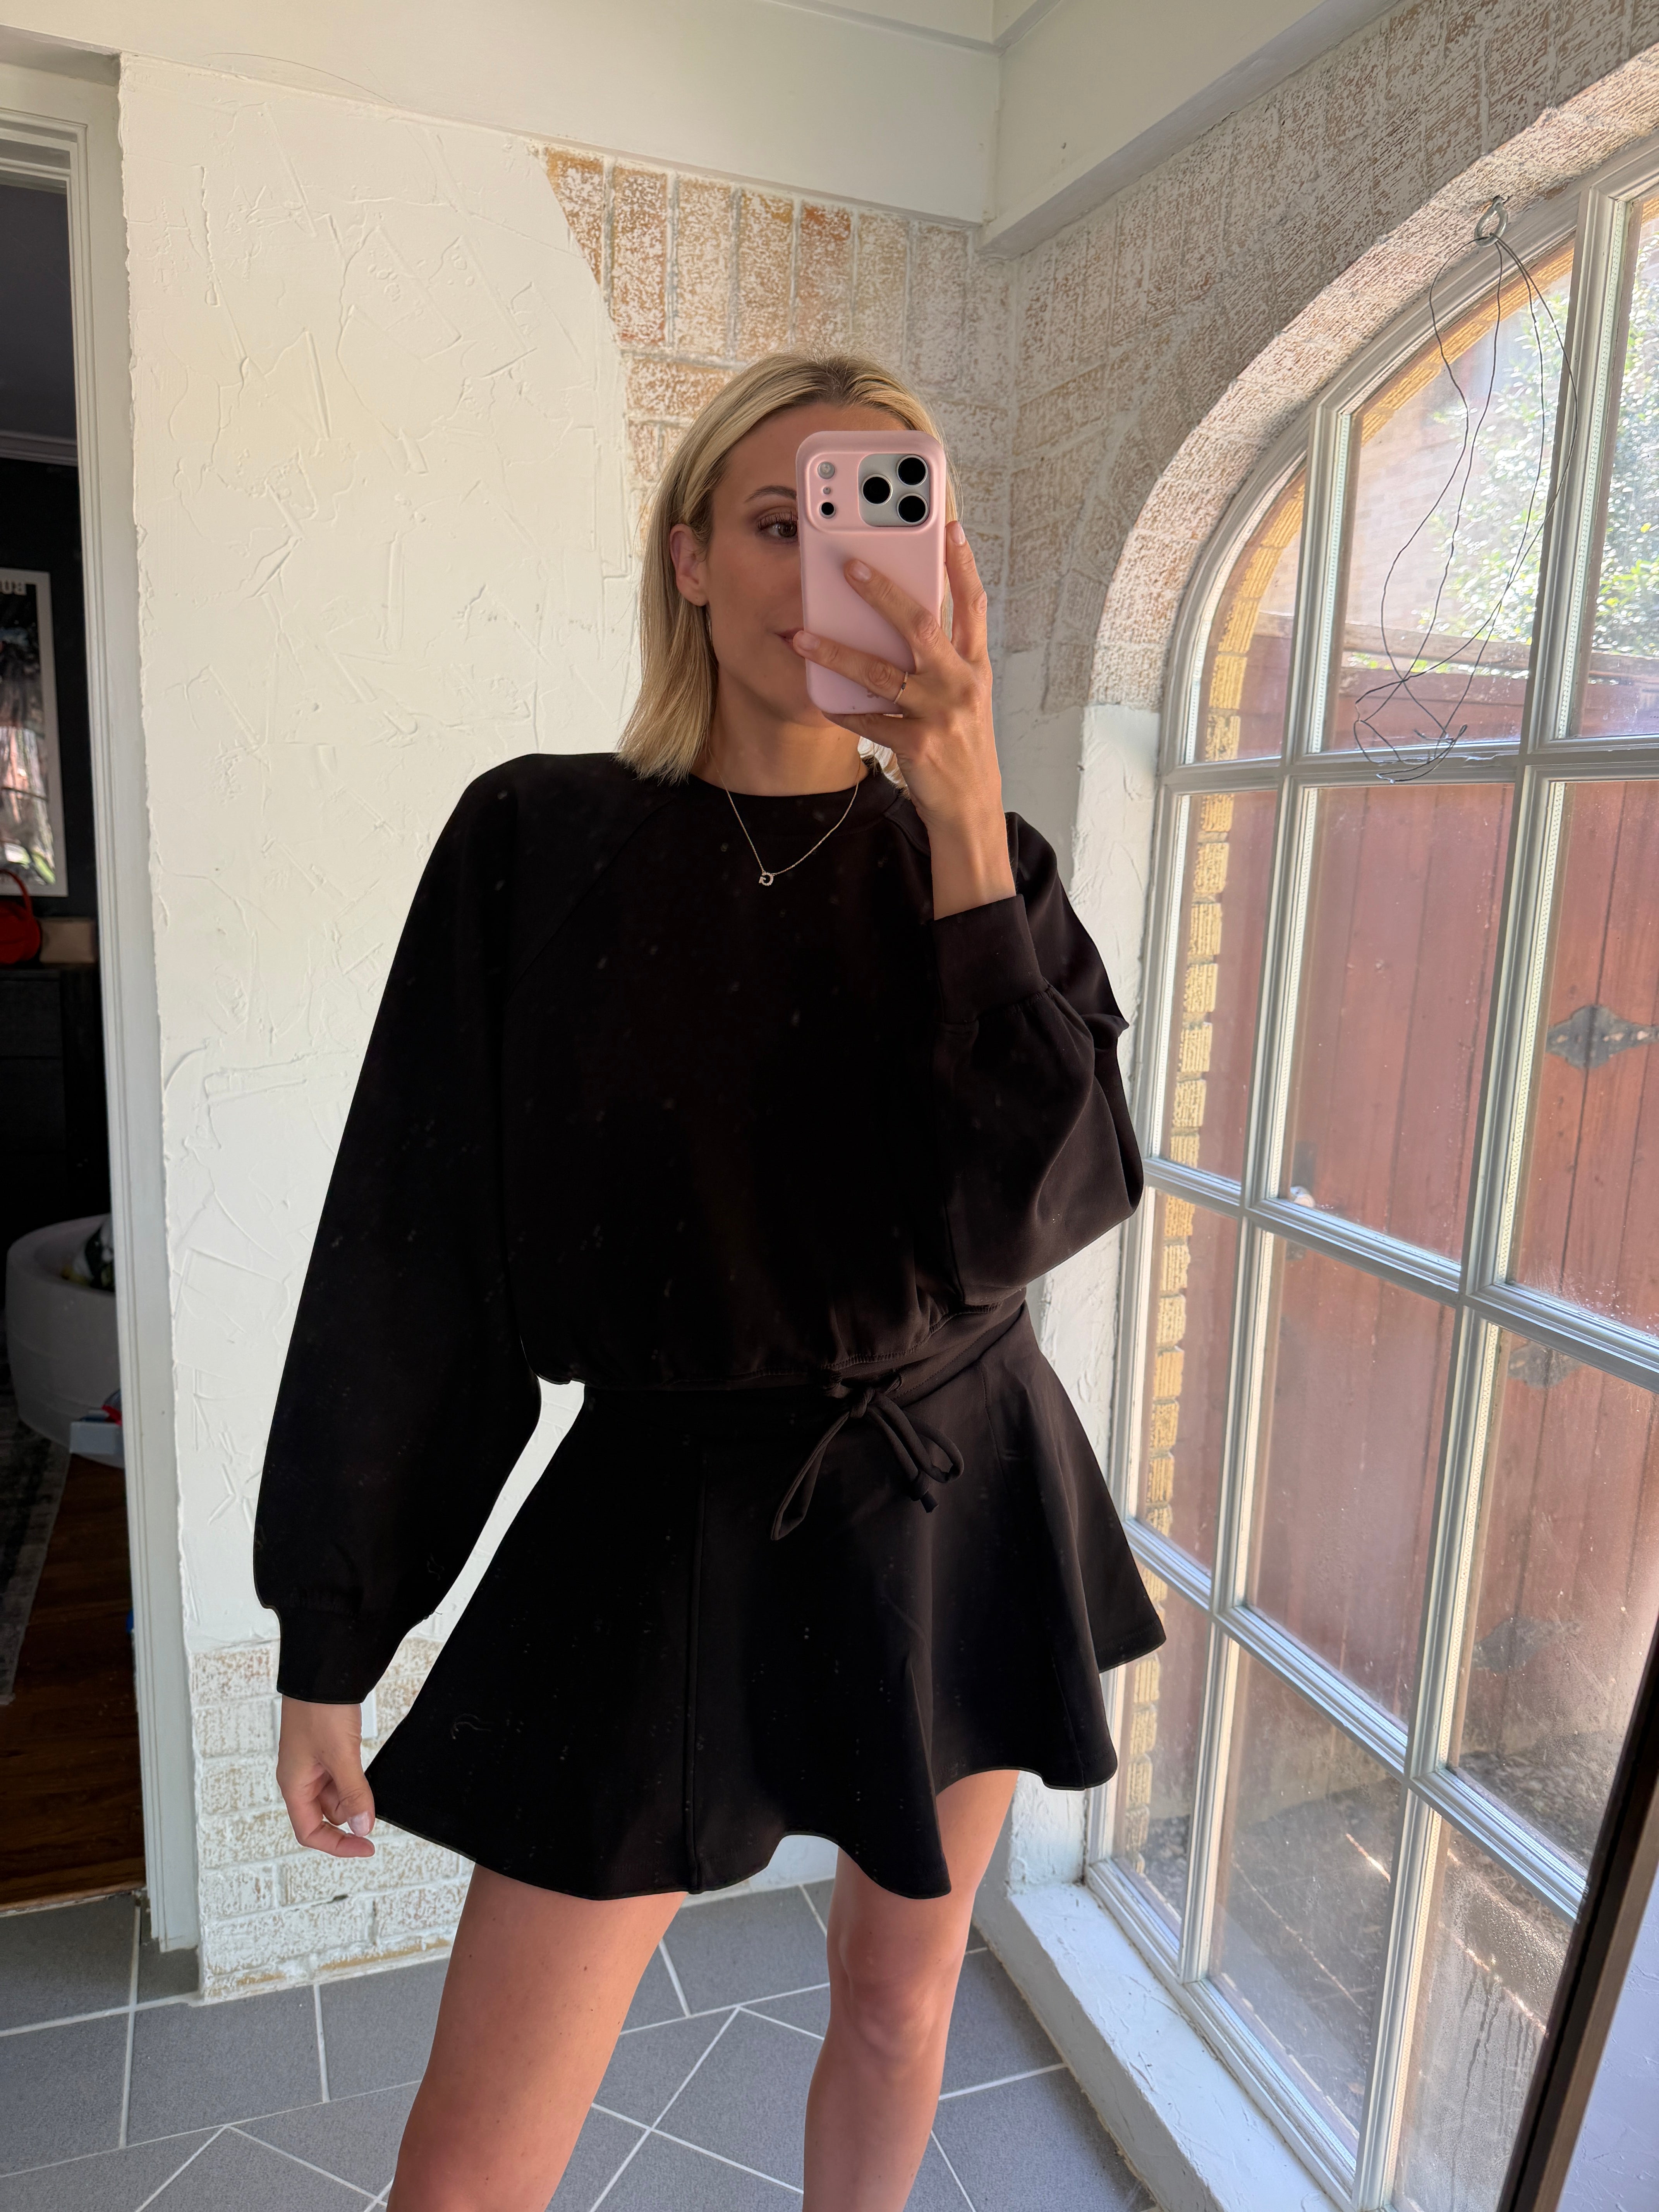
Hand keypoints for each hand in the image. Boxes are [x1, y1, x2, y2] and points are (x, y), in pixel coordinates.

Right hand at [277, 1697, 376, 1856]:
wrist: (321, 1670)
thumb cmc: (319, 1708)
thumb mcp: (341, 1755)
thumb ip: (353, 1793)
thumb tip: (363, 1827)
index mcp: (293, 1784)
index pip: (310, 1831)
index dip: (337, 1845)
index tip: (366, 1846)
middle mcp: (300, 1777)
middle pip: (325, 1814)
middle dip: (350, 1811)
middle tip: (370, 1797)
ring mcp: (312, 1762)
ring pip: (335, 1794)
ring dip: (353, 1792)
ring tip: (363, 1769)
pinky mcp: (325, 1748)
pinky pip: (340, 1774)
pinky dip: (354, 1776)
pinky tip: (364, 1763)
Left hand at [791, 521, 1014, 918]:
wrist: (971, 810)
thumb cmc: (962, 746)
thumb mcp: (966, 696)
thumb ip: (945, 656)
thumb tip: (907, 613)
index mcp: (975, 666)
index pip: (973, 605)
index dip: (962, 564)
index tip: (948, 525)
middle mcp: (962, 683)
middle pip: (921, 624)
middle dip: (883, 592)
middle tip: (848, 564)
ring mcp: (941, 714)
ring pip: (883, 672)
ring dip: (838, 652)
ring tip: (803, 636)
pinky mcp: (918, 745)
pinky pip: (869, 720)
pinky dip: (842, 710)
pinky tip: (819, 699)